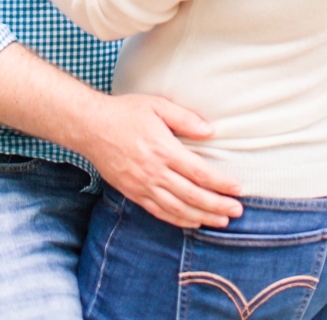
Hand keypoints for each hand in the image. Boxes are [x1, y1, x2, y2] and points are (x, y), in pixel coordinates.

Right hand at [77, 94, 242, 229]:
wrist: (88, 126)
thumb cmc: (124, 112)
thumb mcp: (155, 106)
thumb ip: (184, 118)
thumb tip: (210, 131)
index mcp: (163, 149)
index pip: (199, 172)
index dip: (221, 183)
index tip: (238, 188)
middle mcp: (153, 171)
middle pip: (193, 195)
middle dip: (218, 205)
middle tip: (237, 210)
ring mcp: (141, 184)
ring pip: (178, 208)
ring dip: (203, 216)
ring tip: (222, 221)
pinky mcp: (131, 191)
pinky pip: (158, 211)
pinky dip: (178, 220)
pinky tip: (193, 222)